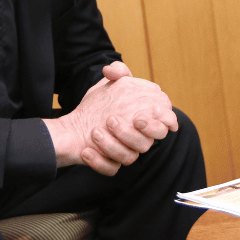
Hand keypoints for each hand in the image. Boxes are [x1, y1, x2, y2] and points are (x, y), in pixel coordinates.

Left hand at [44, 62, 177, 175]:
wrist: (75, 126)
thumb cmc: (99, 105)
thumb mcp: (108, 84)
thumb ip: (118, 72)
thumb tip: (111, 70)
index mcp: (145, 120)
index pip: (164, 123)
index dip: (158, 121)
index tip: (139, 116)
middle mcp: (138, 139)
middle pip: (147, 143)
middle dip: (131, 134)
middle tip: (112, 120)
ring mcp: (125, 153)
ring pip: (129, 158)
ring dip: (111, 145)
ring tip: (94, 132)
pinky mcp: (110, 164)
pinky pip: (110, 169)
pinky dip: (98, 161)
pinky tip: (86, 151)